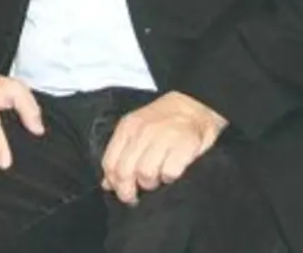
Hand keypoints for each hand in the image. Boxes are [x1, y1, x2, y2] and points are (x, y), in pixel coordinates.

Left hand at [100, 92, 227, 205]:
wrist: (195, 106)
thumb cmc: (165, 123)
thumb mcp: (137, 131)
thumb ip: (121, 155)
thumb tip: (107, 184)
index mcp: (127, 128)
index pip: (109, 163)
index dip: (114, 183)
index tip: (122, 192)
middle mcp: (142, 131)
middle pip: (125, 172)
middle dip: (129, 191)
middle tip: (138, 196)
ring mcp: (163, 136)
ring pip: (145, 174)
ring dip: (152, 183)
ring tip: (158, 179)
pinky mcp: (185, 144)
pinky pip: (169, 172)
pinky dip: (170, 178)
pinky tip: (172, 173)